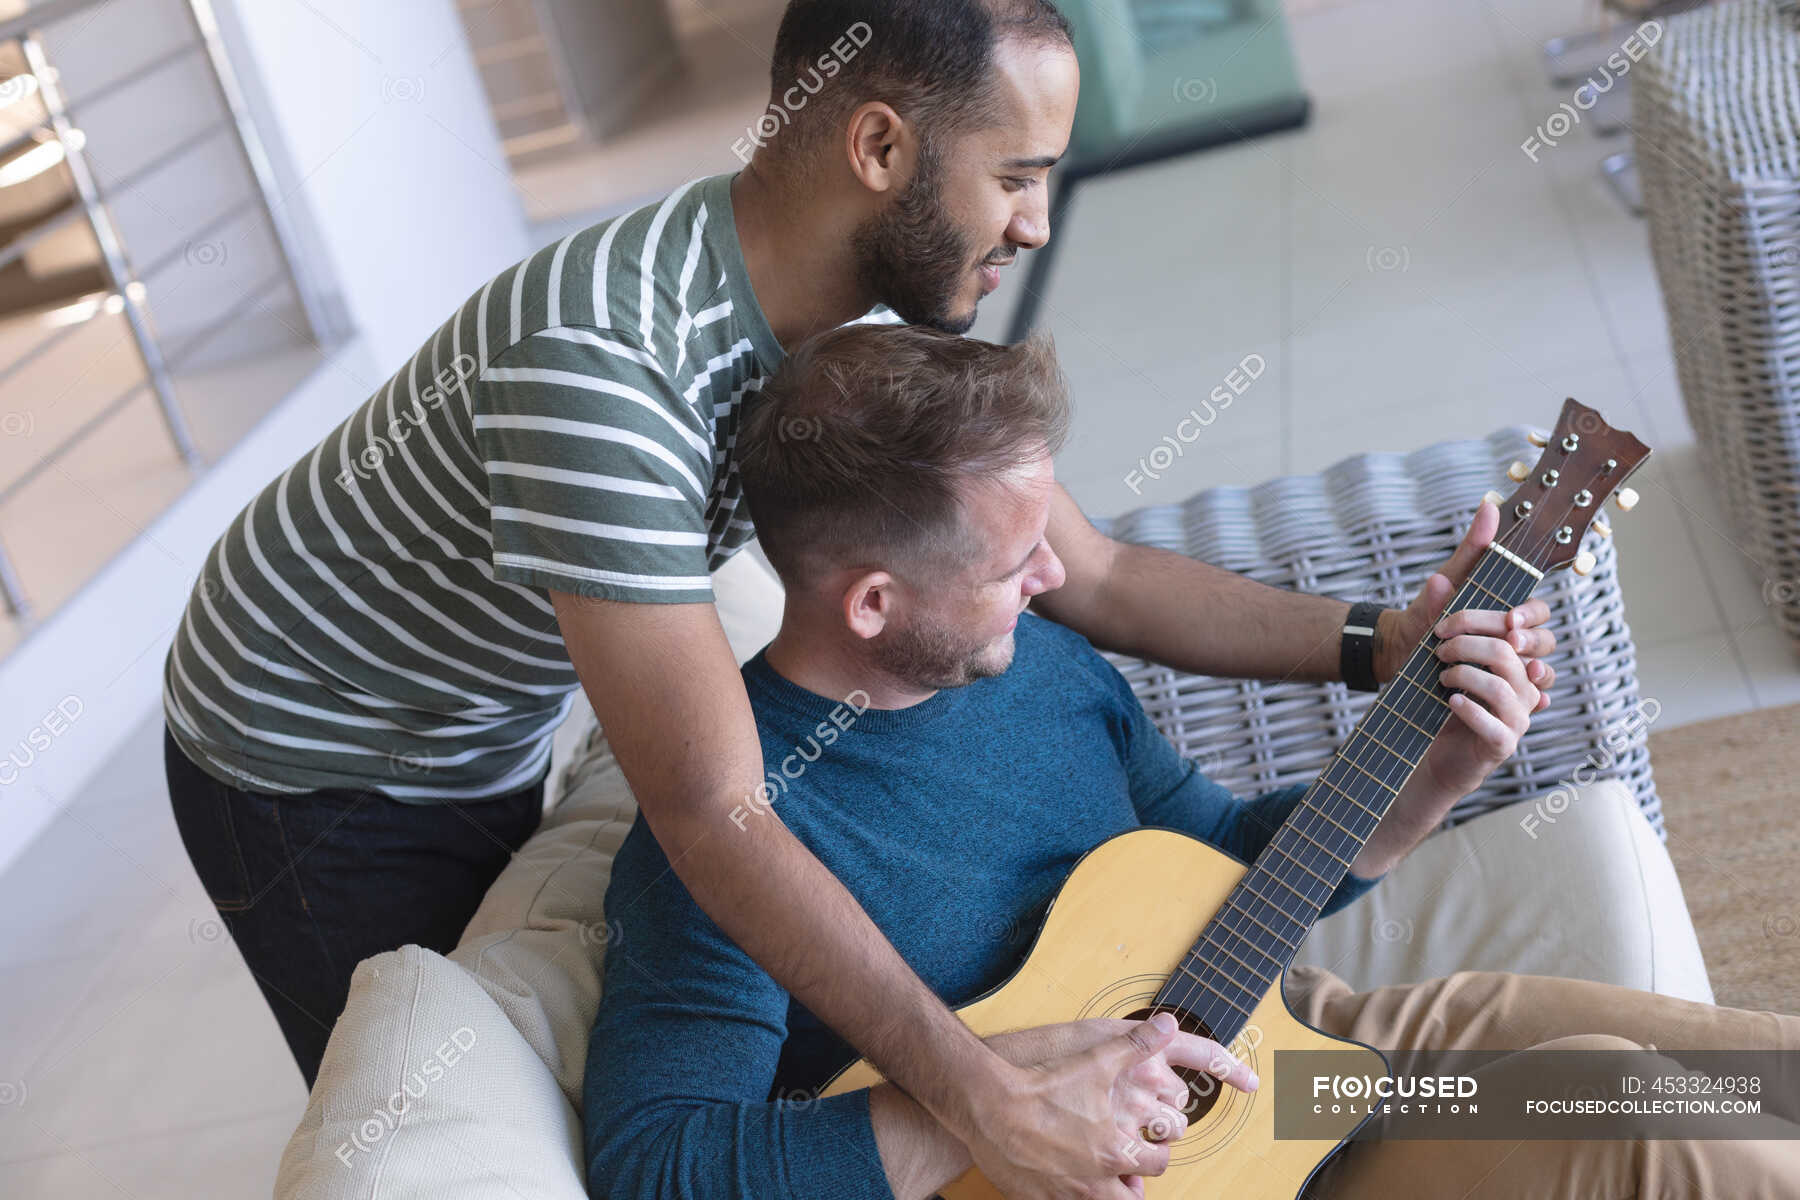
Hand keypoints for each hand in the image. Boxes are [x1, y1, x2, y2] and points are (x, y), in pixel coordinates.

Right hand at [962, 1013, 1257, 1198]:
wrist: (991, 1104)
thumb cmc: (1043, 1088)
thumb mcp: (1095, 1061)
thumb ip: (1136, 1045)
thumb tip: (1167, 1025)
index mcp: (1114, 1152)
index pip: (1157, 1164)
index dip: (1158, 1151)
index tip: (1151, 1143)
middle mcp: (1094, 1182)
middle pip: (1132, 1198)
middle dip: (1133, 1182)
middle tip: (1125, 1164)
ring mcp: (1064, 1194)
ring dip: (1103, 1192)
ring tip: (1096, 1173)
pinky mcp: (1035, 1198)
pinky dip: (1066, 1193)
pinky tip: (1059, 1173)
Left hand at [1419, 607, 1542, 801]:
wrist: (1423, 741)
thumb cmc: (1435, 688)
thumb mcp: (1433, 645)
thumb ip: (1438, 611)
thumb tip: (1438, 579)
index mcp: (1517, 652)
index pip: (1540, 622)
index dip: (1528, 615)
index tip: (1503, 617)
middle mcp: (1525, 681)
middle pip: (1516, 651)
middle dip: (1474, 643)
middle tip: (1441, 648)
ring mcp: (1518, 714)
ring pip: (1504, 686)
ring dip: (1465, 675)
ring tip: (1441, 676)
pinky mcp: (1502, 742)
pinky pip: (1494, 724)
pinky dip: (1469, 709)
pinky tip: (1450, 700)